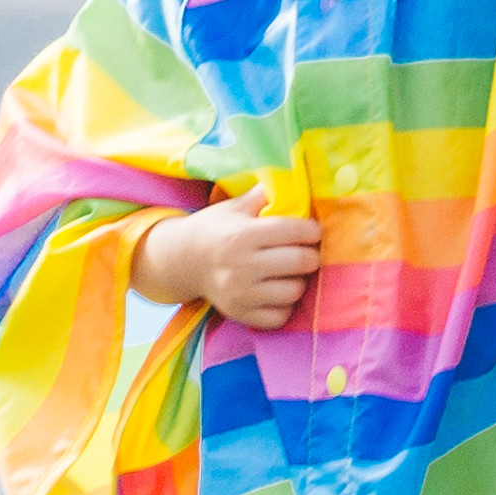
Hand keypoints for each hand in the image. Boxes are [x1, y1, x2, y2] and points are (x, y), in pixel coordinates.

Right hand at [132, 199, 320, 329]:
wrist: (182, 261)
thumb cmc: (215, 229)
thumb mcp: (235, 206)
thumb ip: (265, 194)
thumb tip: (293, 178)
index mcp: (243, 234)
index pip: (295, 231)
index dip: (312, 230)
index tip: (312, 230)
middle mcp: (241, 265)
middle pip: (300, 262)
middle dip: (311, 255)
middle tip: (307, 252)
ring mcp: (240, 293)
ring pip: (294, 291)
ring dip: (299, 281)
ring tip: (290, 272)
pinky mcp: (240, 314)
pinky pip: (280, 316)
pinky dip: (284, 305)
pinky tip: (276, 291)